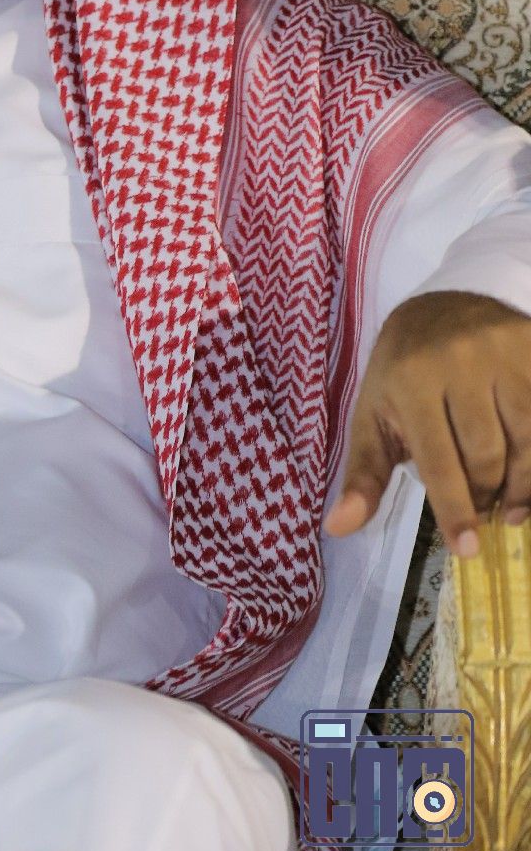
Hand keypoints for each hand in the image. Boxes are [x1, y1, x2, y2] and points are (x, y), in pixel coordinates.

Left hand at [323, 291, 530, 559]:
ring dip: (518, 486)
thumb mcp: (374, 413)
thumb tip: (337, 527)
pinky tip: (527, 477)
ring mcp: (502, 355)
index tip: (465, 548)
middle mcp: (459, 363)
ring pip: (525, 444)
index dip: (453, 509)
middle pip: (485, 457)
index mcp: (410, 379)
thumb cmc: (402, 368)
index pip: (437, 459)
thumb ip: (364, 472)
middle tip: (480, 512)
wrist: (445, 302)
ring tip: (507, 506)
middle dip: (482, 496)